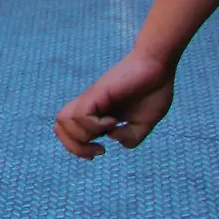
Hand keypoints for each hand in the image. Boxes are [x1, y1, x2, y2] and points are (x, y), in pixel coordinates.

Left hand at [53, 50, 176, 159]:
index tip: (101, 150)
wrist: (158, 67)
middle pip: (59, 127)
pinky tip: (114, 121)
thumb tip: (111, 138)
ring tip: (108, 130)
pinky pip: (81, 115)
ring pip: (64, 121)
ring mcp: (91, 98)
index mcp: (96, 114)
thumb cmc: (152, 92)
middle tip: (100, 149)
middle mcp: (89, 106)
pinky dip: (95, 125)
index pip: (69, 132)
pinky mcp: (97, 93)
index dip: (77, 148)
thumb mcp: (144, 124)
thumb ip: (130, 137)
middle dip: (76, 147)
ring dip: (83, 136)